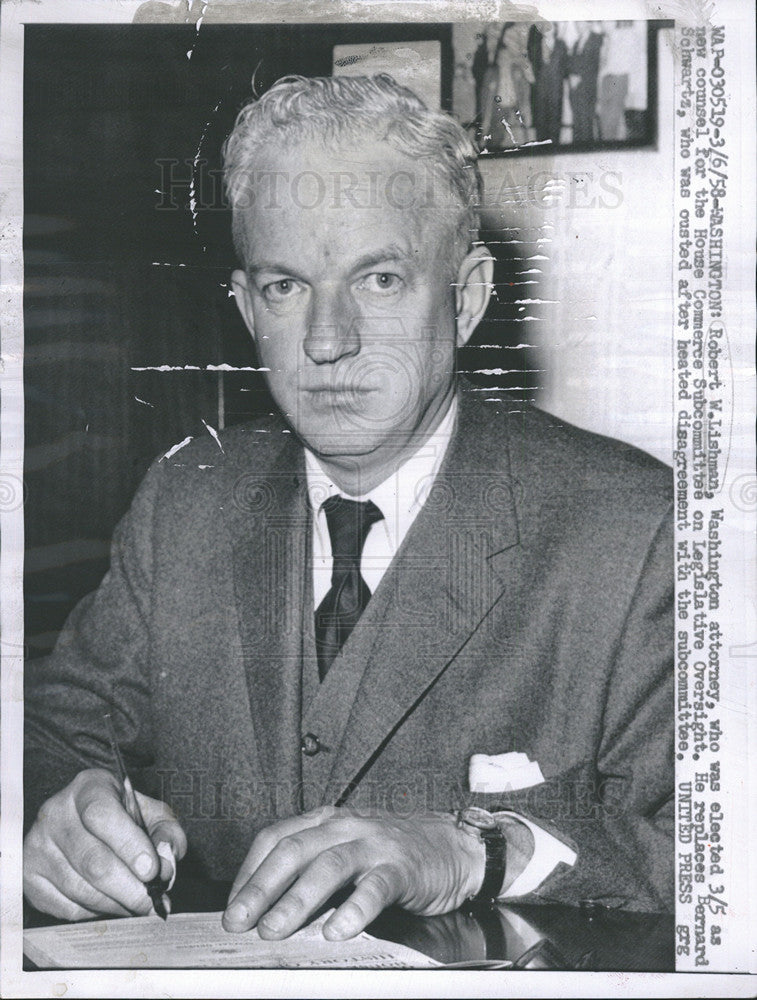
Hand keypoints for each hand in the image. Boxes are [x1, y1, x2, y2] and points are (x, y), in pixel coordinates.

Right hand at [24, 768, 186, 920]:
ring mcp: (37, 847)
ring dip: (116, 904)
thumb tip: (167, 860)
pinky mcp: (29, 878)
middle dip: (130, 889)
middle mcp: (56, 814)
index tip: (153, 871)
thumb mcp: (150, 811)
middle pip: (93, 861)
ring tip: (138, 906)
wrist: (80, 821)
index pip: (103, 816)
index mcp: (88, 788)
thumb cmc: (121, 817)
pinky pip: (66, 908)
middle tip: (153, 902)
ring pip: (81, 889)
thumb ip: (167, 832)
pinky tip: (112, 904)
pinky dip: (95, 913)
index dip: (130, 846)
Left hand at [222, 806, 485, 940]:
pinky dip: (355, 908)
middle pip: (294, 850)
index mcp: (327, 821)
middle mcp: (345, 826)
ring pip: (329, 865)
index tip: (231, 907)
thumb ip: (312, 867)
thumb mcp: (347, 850)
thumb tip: (265, 906)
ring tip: (275, 929)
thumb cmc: (393, 854)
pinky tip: (338, 930)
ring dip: (297, 899)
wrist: (454, 846)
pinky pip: (375, 886)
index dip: (249, 872)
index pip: (276, 838)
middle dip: (261, 887)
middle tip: (238, 921)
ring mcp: (374, 844)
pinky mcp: (402, 867)